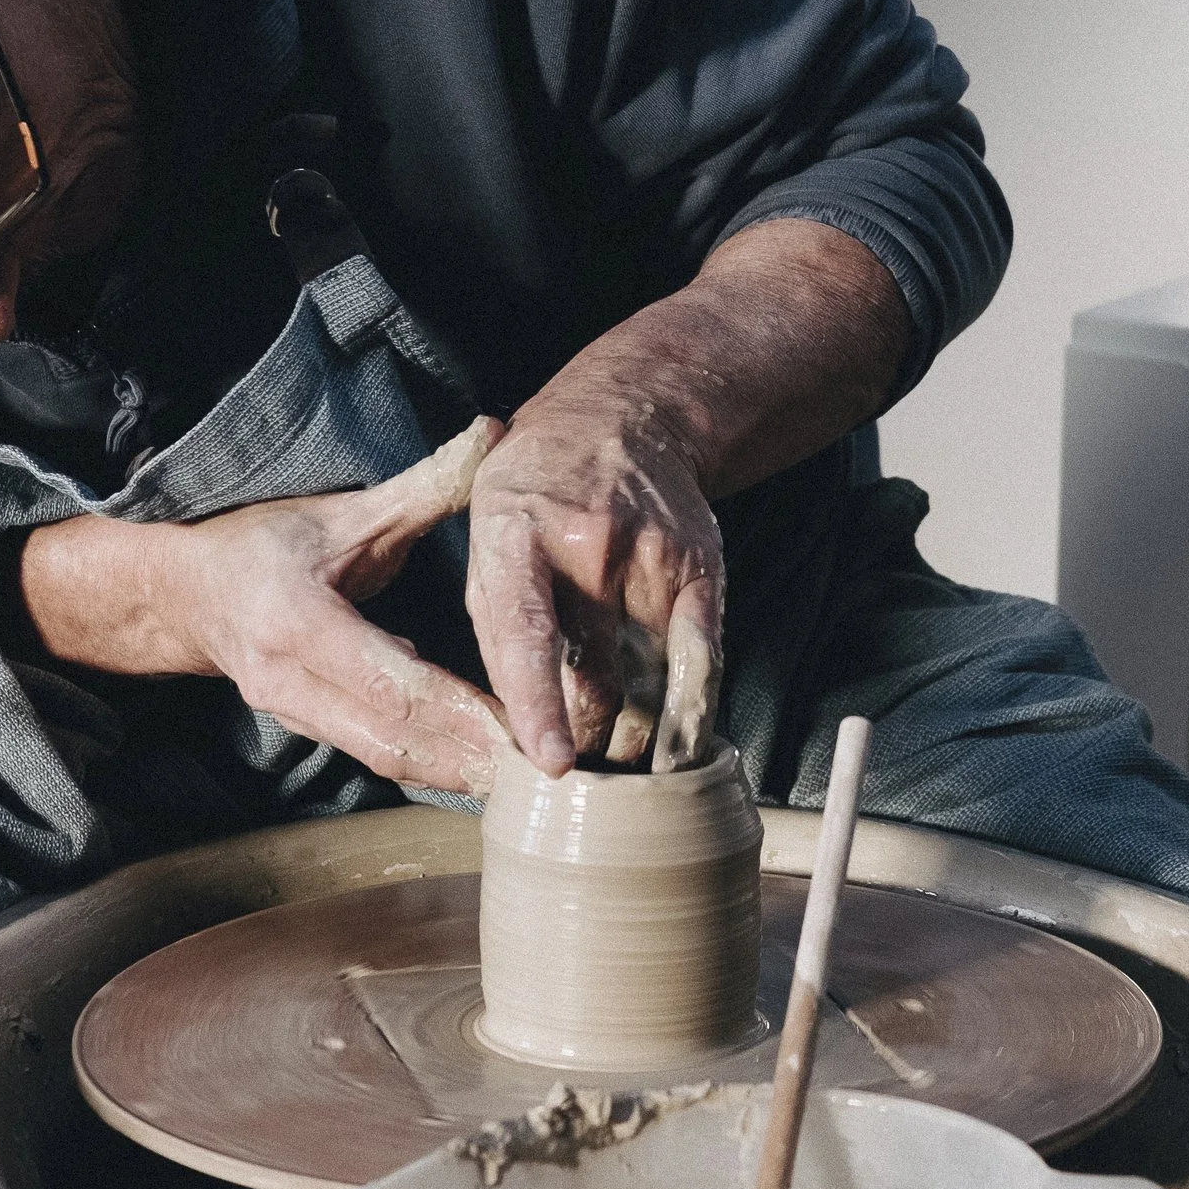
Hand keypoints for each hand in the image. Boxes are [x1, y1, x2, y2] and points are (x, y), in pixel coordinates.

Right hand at [19, 418, 510, 797]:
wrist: (186, 595)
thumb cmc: (263, 546)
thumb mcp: (341, 511)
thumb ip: (423, 484)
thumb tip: (494, 434)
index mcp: (297, 620)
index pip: (388, 680)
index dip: (456, 709)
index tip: (519, 725)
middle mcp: (289, 680)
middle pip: (392, 735)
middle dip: (469, 756)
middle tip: (541, 768)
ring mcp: (293, 714)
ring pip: (384, 756)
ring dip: (455, 773)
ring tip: (524, 780)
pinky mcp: (306, 731)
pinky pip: (374, 756)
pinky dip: (431, 768)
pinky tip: (483, 773)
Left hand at [464, 395, 722, 776]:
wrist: (618, 421)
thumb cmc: (533, 499)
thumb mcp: (486, 545)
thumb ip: (498, 634)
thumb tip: (520, 729)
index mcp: (517, 536)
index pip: (528, 633)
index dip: (540, 703)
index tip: (553, 760)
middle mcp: (590, 545)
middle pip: (599, 679)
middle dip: (589, 742)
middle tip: (580, 767)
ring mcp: (653, 556)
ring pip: (650, 685)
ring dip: (635, 734)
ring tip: (618, 750)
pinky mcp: (701, 568)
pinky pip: (701, 663)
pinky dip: (688, 714)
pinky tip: (678, 743)